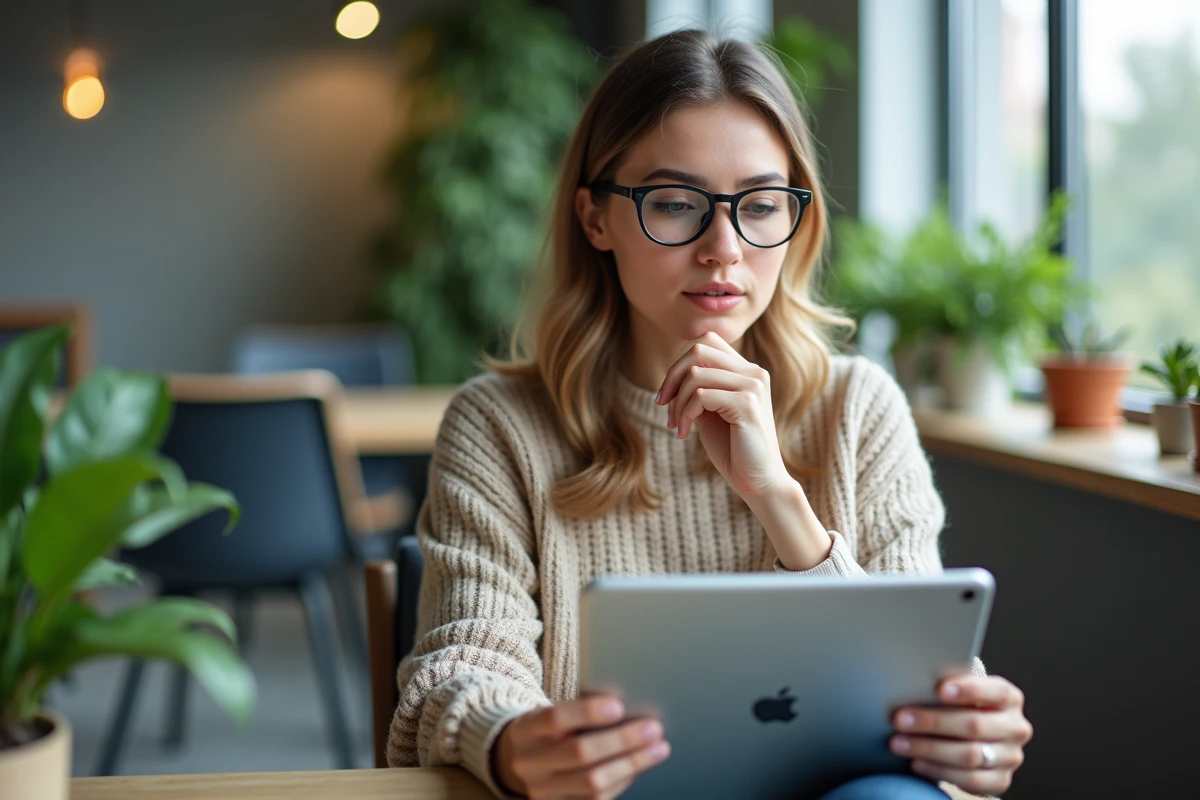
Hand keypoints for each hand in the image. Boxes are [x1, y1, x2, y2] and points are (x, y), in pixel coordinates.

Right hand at [493, 694, 670, 799]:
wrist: (521, 761)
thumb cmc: (549, 730)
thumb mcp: (552, 712)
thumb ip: (579, 709)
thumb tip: (626, 704)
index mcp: (525, 730)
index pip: (555, 719)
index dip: (587, 712)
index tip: (618, 705)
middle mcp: (528, 763)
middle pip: (579, 753)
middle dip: (622, 740)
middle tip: (653, 727)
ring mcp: (542, 791)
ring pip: (592, 782)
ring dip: (631, 764)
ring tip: (658, 748)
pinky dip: (623, 781)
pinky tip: (638, 765)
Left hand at [655, 332, 789, 499]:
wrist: (758, 482)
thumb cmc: (732, 449)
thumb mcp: (709, 412)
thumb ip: (698, 388)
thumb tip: (674, 372)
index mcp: (747, 372)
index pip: (707, 342)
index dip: (680, 363)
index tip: (667, 394)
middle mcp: (754, 373)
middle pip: (699, 349)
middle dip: (672, 377)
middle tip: (663, 405)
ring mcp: (753, 386)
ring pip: (696, 374)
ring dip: (677, 402)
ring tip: (677, 425)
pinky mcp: (748, 403)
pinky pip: (700, 396)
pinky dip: (685, 414)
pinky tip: (685, 434)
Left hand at [891, 675, 1032, 796]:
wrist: (974, 737)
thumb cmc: (960, 706)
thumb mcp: (960, 691)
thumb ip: (948, 687)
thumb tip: (914, 683)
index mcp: (1010, 698)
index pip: (997, 691)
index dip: (969, 690)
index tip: (939, 689)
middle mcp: (1016, 728)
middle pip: (975, 725)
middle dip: (933, 722)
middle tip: (900, 719)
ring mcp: (1010, 757)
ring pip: (969, 755)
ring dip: (929, 749)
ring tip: (899, 743)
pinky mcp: (1000, 780)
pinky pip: (970, 780)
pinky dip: (939, 771)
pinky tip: (916, 762)